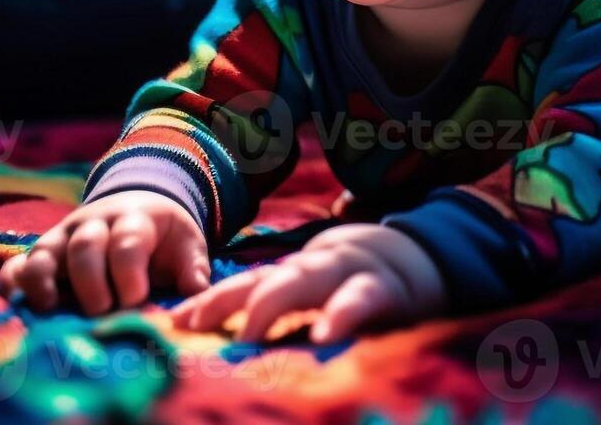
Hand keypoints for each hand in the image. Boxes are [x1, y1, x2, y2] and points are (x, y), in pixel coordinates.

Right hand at [0, 190, 209, 314]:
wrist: (136, 208)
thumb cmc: (162, 238)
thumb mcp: (186, 245)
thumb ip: (193, 269)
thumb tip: (197, 295)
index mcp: (135, 220)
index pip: (127, 242)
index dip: (130, 272)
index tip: (136, 301)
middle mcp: (94, 224)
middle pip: (85, 245)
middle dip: (91, 281)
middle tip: (101, 312)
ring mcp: (63, 238)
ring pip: (45, 251)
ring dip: (43, 281)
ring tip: (49, 309)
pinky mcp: (41, 254)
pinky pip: (17, 264)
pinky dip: (12, 283)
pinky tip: (15, 306)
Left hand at [169, 224, 444, 344]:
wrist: (425, 256)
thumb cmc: (358, 286)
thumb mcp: (318, 294)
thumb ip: (284, 314)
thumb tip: (232, 343)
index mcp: (298, 274)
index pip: (246, 283)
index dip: (212, 300)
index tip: (176, 321)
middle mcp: (316, 269)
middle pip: (263, 280)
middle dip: (226, 301)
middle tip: (194, 327)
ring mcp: (348, 274)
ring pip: (303, 282)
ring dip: (271, 305)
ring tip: (246, 336)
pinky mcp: (385, 289)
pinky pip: (360, 301)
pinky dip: (340, 315)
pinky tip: (324, 337)